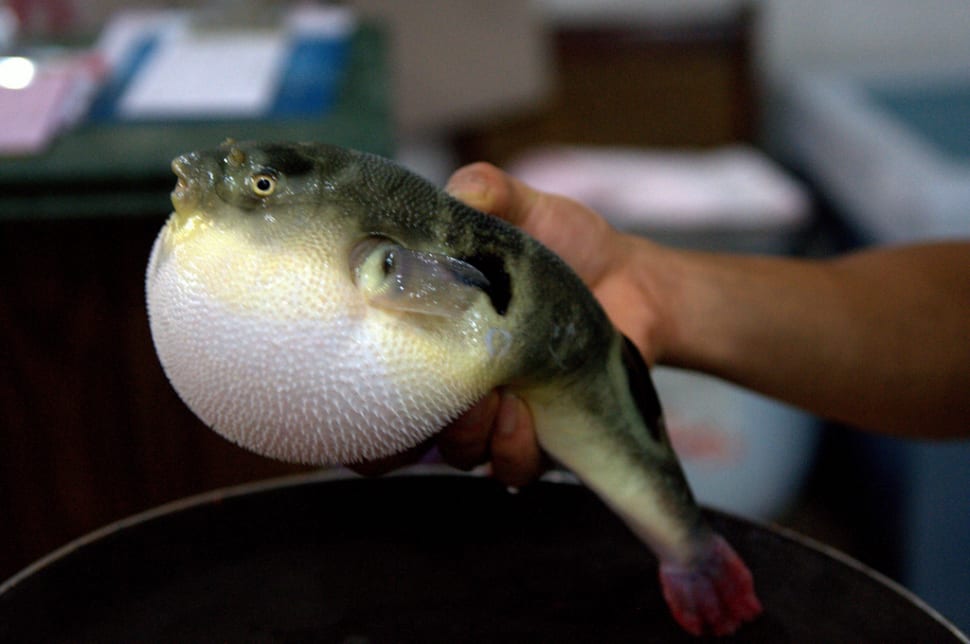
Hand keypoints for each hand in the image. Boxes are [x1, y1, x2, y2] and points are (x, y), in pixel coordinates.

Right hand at [355, 163, 669, 484]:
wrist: (631, 281)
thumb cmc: (562, 245)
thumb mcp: (521, 210)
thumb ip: (488, 195)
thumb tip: (462, 191)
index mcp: (426, 335)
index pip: (362, 380)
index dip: (336, 395)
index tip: (327, 376)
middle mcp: (450, 386)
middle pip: (392, 439)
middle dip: (392, 433)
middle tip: (418, 392)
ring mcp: (494, 418)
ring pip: (457, 453)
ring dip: (464, 434)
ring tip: (491, 399)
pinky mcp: (542, 439)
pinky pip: (514, 467)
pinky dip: (513, 448)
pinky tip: (526, 411)